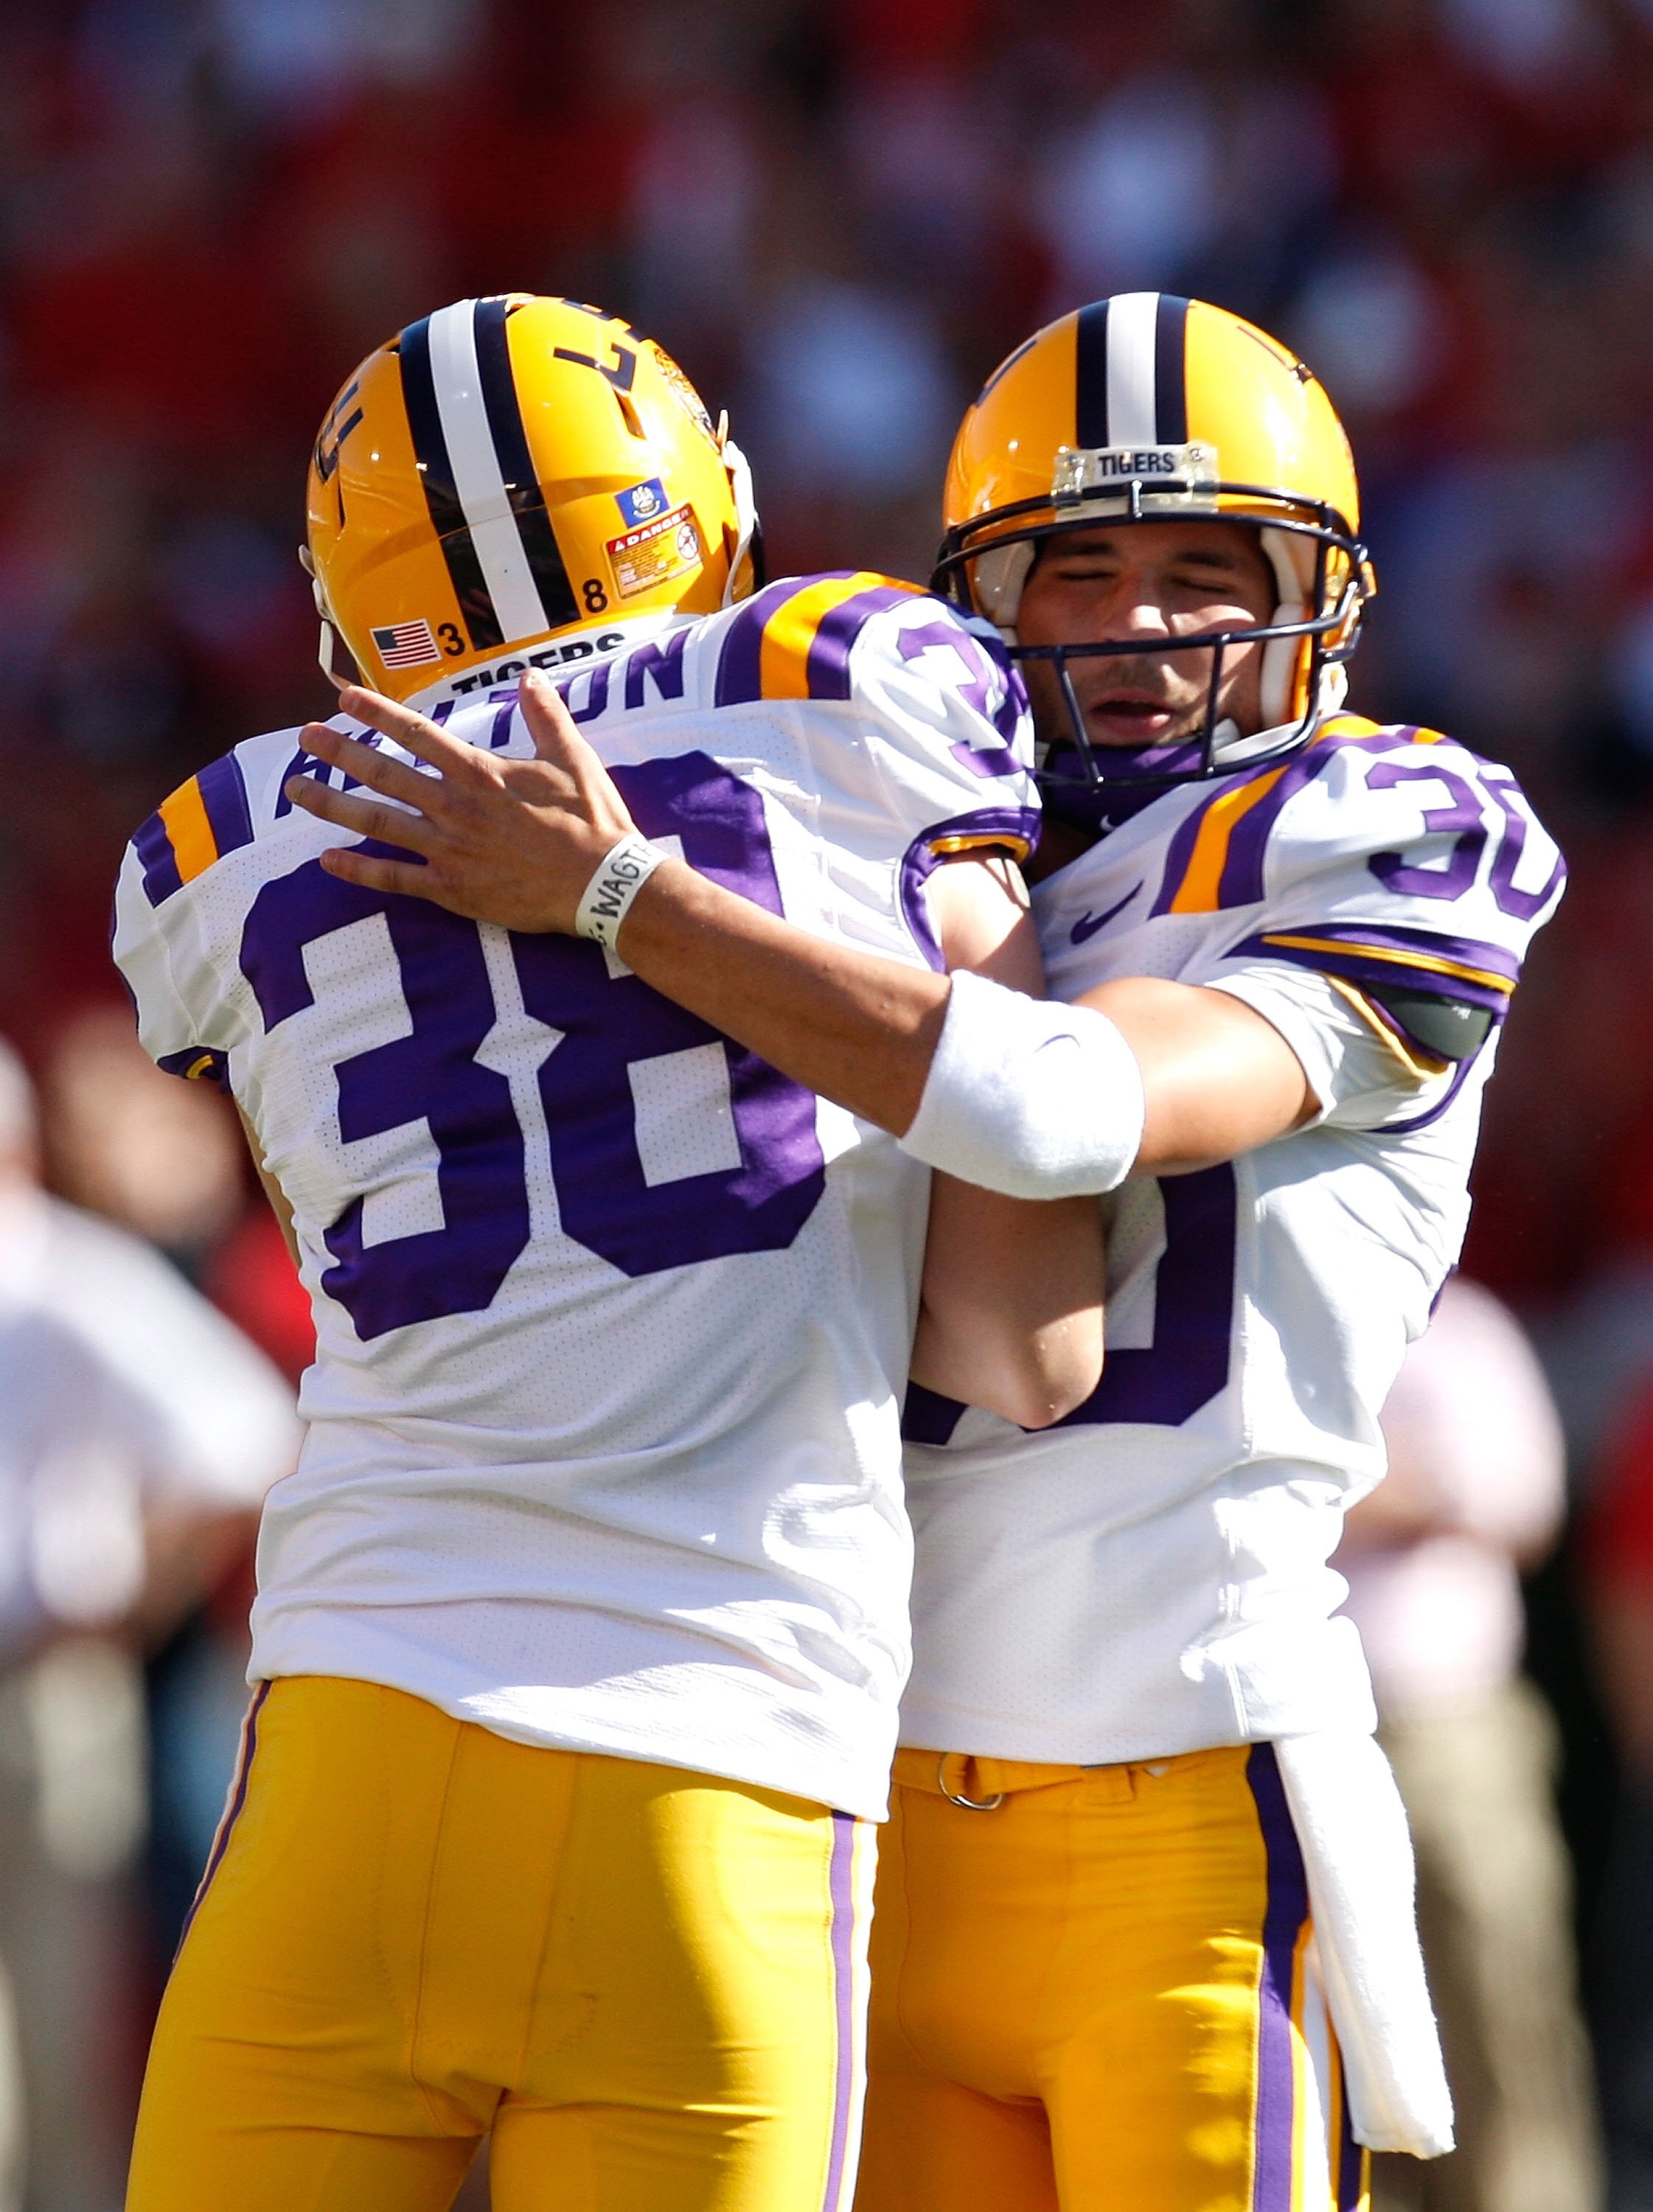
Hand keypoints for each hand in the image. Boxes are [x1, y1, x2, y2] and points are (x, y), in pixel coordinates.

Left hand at [283, 670, 637, 932]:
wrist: (601, 884)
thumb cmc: (591, 821)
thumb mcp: (574, 758)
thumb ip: (545, 716)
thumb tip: (530, 676)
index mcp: (478, 772)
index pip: (416, 734)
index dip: (377, 714)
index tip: (344, 700)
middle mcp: (454, 806)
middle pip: (384, 773)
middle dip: (340, 753)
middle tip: (304, 738)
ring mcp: (448, 850)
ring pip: (378, 822)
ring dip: (333, 805)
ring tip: (297, 791)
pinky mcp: (452, 890)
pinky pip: (395, 879)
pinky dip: (360, 871)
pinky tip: (328, 861)